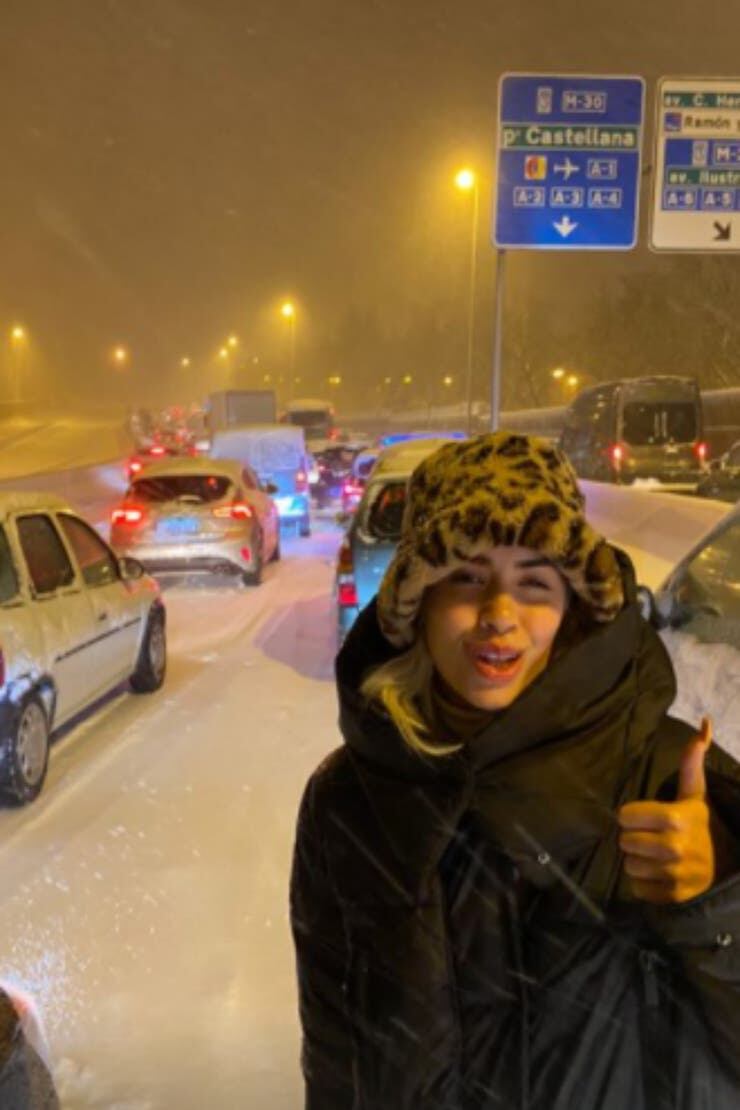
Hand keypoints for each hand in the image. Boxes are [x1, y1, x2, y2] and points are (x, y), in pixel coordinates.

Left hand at [617, 718, 714, 903]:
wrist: (727, 867)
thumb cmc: (702, 825)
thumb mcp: (696, 793)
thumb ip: (691, 761)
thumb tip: (704, 723)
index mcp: (677, 818)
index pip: (625, 816)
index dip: (631, 816)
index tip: (645, 817)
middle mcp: (675, 848)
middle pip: (624, 841)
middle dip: (633, 838)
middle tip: (651, 837)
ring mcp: (674, 875)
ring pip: (629, 866)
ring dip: (637, 862)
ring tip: (655, 856)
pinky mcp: (672, 897)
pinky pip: (638, 889)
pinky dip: (645, 884)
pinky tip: (660, 874)